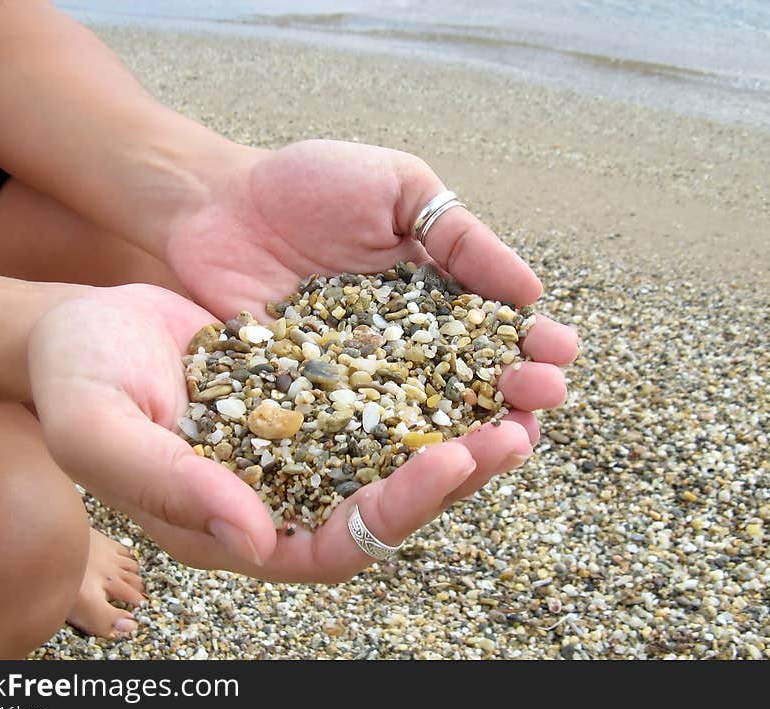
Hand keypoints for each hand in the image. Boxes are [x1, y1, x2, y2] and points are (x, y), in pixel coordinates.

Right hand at [26, 283, 559, 581]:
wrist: (81, 323)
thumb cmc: (76, 378)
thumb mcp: (102, 428)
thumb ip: (169, 485)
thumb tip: (254, 537)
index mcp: (235, 525)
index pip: (332, 545)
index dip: (393, 512)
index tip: (448, 461)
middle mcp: (279, 495)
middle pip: (382, 505)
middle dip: (453, 474)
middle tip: (515, 433)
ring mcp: (300, 445)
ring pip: (394, 453)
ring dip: (458, 428)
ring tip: (516, 396)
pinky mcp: (312, 395)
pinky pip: (381, 398)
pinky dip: (426, 382)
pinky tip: (467, 350)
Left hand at [164, 139, 576, 448]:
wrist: (212, 206)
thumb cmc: (306, 185)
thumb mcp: (397, 187)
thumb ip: (460, 235)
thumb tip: (532, 291)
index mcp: (433, 297)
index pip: (495, 331)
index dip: (530, 344)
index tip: (558, 352)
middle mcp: (403, 349)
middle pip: (470, 385)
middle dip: (514, 395)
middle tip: (541, 399)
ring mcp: (358, 382)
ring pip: (424, 421)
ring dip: (472, 434)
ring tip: (509, 441)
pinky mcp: (311, 407)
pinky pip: (358, 436)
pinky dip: (394, 453)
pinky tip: (429, 463)